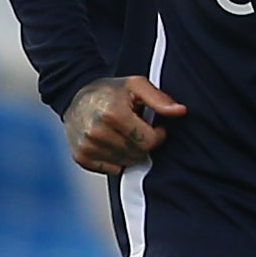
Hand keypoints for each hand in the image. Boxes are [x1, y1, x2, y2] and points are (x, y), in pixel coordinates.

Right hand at [64, 74, 183, 173]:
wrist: (74, 94)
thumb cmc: (110, 90)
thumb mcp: (136, 85)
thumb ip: (160, 99)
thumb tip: (181, 111)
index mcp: (112, 114)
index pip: (148, 141)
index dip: (157, 135)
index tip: (154, 126)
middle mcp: (97, 133)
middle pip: (138, 154)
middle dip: (144, 144)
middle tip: (137, 128)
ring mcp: (87, 146)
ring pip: (126, 164)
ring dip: (131, 152)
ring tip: (124, 133)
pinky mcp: (81, 157)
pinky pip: (112, 171)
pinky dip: (117, 160)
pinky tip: (113, 143)